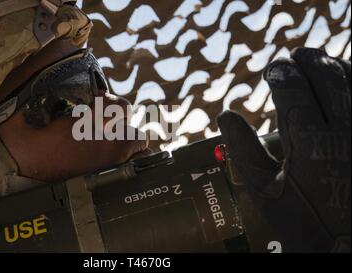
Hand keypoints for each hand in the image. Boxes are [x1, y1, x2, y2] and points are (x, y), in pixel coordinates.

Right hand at [216, 47, 350, 252]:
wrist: (346, 246)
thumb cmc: (302, 220)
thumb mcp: (263, 189)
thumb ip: (242, 149)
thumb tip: (225, 115)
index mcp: (307, 141)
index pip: (293, 89)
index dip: (281, 72)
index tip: (273, 68)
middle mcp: (341, 131)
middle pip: (327, 77)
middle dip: (309, 60)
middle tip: (296, 55)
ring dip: (335, 67)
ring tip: (322, 62)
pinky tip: (346, 82)